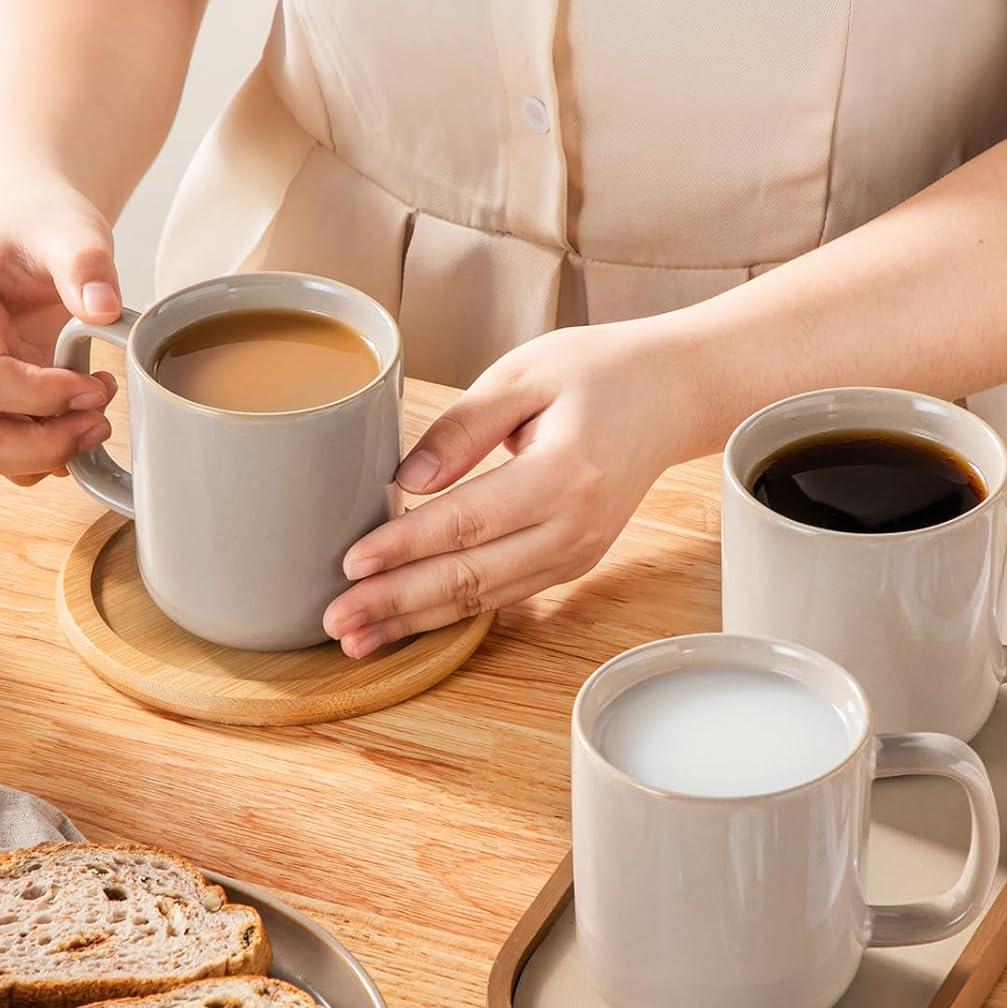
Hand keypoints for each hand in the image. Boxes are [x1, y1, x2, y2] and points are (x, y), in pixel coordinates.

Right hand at [0, 175, 122, 484]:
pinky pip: (8, 454)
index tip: (95, 385)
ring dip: (48, 454)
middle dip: (42, 446)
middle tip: (99, 423)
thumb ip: (85, 262)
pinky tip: (83, 415)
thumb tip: (103, 308)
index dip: (44, 396)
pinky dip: (50, 452)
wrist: (30, 224)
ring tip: (97, 416)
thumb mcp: (70, 227)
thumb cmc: (42, 224)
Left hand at [323, 323, 689, 656]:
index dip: (404, 547)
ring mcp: (578, 553)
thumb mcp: (525, 373)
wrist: (670, 395)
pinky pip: (504, 595)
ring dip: (416, 619)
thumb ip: (463, 425)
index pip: (467, 522)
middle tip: (336, 620)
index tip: (351, 563)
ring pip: (484, 599)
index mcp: (564, 474)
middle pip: (470, 576)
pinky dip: (452, 611)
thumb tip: (408, 479)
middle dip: (396, 602)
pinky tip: (408, 619)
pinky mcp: (573, 562)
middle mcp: (575, 528)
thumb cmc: (598, 372)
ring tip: (357, 635)